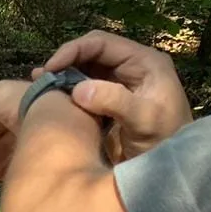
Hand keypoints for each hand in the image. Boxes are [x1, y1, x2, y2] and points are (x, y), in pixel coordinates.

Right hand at [42, 30, 192, 160]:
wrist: (170, 168)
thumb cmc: (165, 140)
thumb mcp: (143, 120)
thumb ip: (114, 101)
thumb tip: (78, 89)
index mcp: (144, 62)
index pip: (102, 43)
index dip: (73, 50)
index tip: (50, 68)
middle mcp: (131, 68)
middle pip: (91, 54)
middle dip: (65, 63)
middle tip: (40, 79)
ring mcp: (120, 84)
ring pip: (85, 70)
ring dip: (63, 77)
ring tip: (39, 86)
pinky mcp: (110, 102)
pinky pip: (85, 90)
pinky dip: (67, 92)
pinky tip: (50, 99)